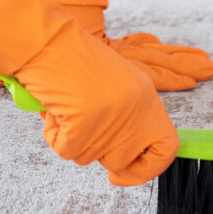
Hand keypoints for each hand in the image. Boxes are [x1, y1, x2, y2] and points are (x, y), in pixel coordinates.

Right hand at [0, 0, 179, 185]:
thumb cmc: (71, 58)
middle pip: (122, 159)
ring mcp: (111, 118)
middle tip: (81, 132)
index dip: (147, 169)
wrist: (45, 38)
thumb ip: (126, 115)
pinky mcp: (84, 124)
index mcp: (146, 95)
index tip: (123, 175)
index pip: (167, 148)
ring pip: (89, 157)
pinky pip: (66, 150)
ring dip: (71, 139)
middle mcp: (135, 109)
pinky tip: (53, 108)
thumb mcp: (114, 84)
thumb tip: (122, 159)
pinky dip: (54, 134)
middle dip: (97, 153)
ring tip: (66, 106)